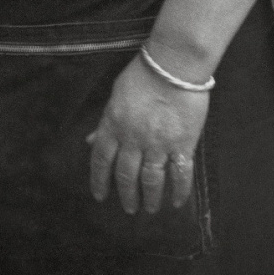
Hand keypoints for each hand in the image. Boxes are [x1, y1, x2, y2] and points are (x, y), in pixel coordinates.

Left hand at [87, 51, 208, 215]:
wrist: (174, 65)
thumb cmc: (142, 75)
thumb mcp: (115, 95)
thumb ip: (105, 121)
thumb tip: (90, 140)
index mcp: (113, 124)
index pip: (101, 159)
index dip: (99, 179)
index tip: (99, 195)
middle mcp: (133, 139)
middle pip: (126, 175)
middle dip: (126, 195)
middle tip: (129, 208)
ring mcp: (158, 144)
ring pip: (151, 180)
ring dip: (150, 198)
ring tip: (150, 209)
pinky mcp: (183, 145)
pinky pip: (180, 174)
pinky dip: (179, 191)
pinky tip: (176, 202)